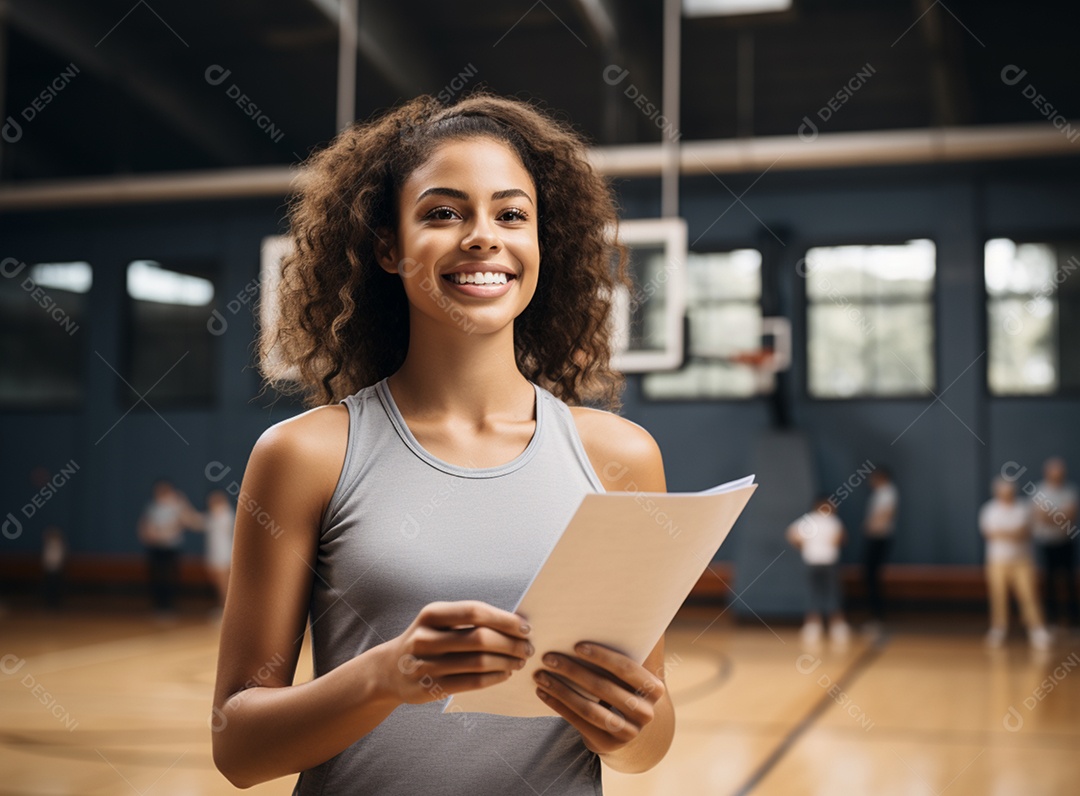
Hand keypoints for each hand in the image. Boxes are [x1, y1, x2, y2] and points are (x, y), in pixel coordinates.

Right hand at [381, 600, 533, 704]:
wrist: (389, 670)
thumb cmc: (426, 640)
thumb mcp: (438, 622)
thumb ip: (469, 620)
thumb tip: (515, 623)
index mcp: (431, 614)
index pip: (474, 611)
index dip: (504, 619)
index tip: (525, 627)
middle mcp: (425, 637)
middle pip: (480, 638)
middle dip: (510, 643)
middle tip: (528, 647)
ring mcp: (426, 664)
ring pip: (478, 662)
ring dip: (506, 661)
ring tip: (519, 661)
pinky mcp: (431, 688)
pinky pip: (472, 682)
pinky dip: (494, 678)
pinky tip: (505, 674)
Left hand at [532, 642, 664, 756]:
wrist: (630, 729)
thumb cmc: (626, 688)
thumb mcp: (635, 672)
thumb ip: (634, 647)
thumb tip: (634, 608)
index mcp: (654, 688)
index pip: (627, 668)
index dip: (602, 656)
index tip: (577, 645)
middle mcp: (645, 712)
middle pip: (603, 688)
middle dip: (573, 670)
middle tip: (548, 657)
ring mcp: (628, 732)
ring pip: (589, 708)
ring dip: (560, 689)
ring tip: (540, 675)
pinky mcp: (608, 744)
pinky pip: (578, 722)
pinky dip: (558, 705)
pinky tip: (543, 692)